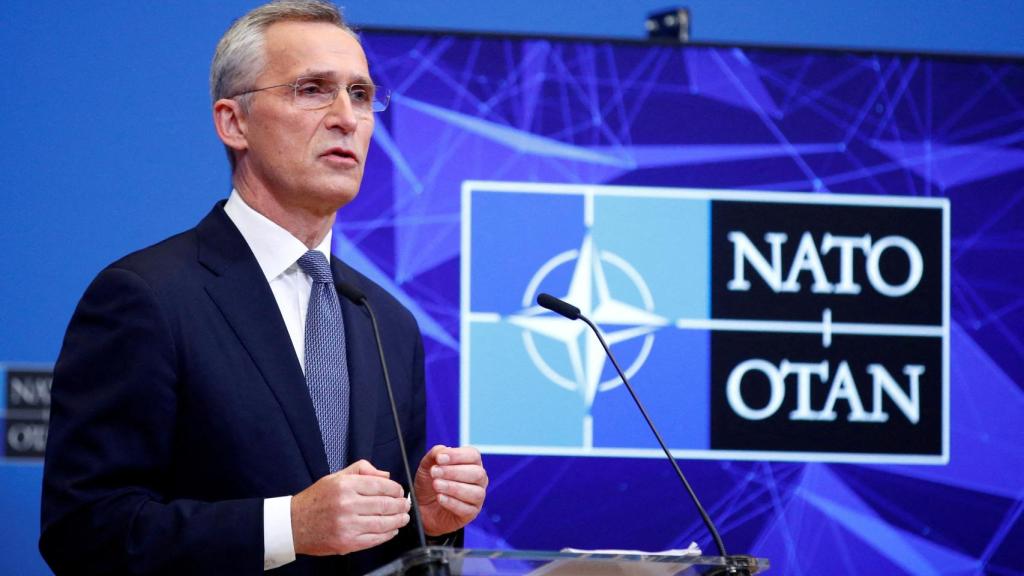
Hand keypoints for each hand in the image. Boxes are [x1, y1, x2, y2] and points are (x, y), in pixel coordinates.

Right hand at [291, 460, 410, 555]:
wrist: (293, 525)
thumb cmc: (315, 500)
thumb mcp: (335, 477)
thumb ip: (362, 470)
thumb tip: (386, 475)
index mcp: (345, 486)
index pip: (381, 486)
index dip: (396, 489)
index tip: (400, 491)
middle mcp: (347, 505)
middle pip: (385, 504)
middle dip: (400, 505)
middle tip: (406, 505)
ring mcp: (348, 525)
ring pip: (383, 523)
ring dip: (398, 520)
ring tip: (403, 517)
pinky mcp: (347, 543)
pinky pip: (375, 539)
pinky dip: (387, 535)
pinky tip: (392, 530)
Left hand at [414, 445, 487, 536]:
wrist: (422, 507)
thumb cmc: (429, 483)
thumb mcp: (427, 466)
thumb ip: (435, 454)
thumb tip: (444, 450)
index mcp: (471, 463)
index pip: (473, 455)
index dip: (457, 456)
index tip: (439, 459)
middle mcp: (479, 479)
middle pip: (477, 473)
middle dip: (454, 472)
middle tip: (434, 473)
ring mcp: (477, 497)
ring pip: (475, 492)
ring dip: (453, 487)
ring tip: (436, 485)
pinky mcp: (471, 513)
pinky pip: (467, 509)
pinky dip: (452, 502)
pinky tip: (439, 498)